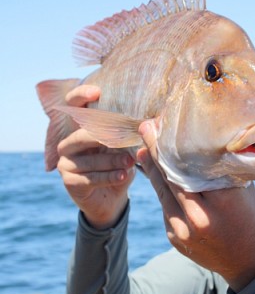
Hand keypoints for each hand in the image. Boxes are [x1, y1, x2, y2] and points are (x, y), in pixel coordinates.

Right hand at [56, 85, 135, 227]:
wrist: (111, 201)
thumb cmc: (119, 168)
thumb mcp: (125, 149)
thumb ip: (129, 135)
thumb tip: (150, 123)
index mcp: (81, 130)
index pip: (74, 107)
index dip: (81, 96)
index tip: (97, 92)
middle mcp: (69, 144)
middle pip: (82, 135)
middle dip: (106, 137)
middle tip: (124, 139)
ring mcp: (65, 163)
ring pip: (89, 159)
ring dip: (112, 160)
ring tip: (130, 162)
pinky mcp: (69, 182)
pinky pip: (89, 177)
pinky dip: (108, 176)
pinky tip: (122, 176)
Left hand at [137, 121, 254, 290]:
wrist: (248, 263)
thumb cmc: (250, 218)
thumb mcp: (243, 191)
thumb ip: (221, 170)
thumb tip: (198, 142)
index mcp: (222, 201)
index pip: (190, 166)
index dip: (172, 145)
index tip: (160, 125)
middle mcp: (199, 217)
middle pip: (169, 177)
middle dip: (155, 152)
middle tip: (145, 128)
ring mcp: (183, 231)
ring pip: (161, 192)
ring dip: (152, 170)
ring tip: (144, 149)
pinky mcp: (174, 239)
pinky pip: (165, 208)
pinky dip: (163, 192)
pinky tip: (160, 177)